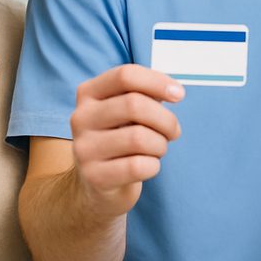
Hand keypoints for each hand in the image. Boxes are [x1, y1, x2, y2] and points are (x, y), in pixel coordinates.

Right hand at [70, 64, 184, 217]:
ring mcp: (84, 148)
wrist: (96, 185)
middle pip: (134, 105)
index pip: (125, 75)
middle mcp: (81, 117)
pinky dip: (153, 166)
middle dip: (165, 119)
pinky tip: (148, 166)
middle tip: (173, 131)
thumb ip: (147, 95)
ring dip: (160, 144)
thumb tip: (174, 92)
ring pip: (139, 138)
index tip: (179, 95)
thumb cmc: (121, 138)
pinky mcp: (94, 176)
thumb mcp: (128, 111)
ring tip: (158, 149)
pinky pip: (138, 166)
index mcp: (89, 93)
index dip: (157, 81)